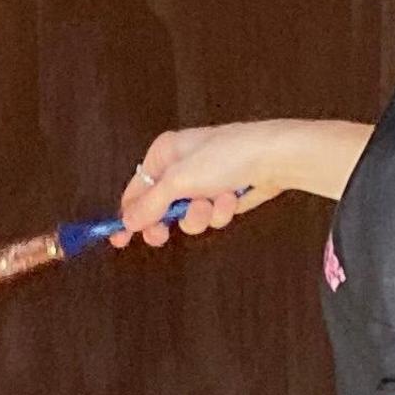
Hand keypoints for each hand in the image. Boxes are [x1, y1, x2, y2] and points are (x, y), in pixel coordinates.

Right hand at [111, 123, 297, 247]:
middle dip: (166, 221)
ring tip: (213, 201)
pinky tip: (232, 196)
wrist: (274, 158)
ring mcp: (203, 183)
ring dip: (200, 215)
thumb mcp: (179, 181)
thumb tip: (127, 222)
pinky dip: (221, 211)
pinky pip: (211, 216)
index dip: (128, 216)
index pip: (135, 190)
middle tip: (163, 235)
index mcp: (163, 154)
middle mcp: (181, 167)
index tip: (120, 240)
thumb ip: (150, 205)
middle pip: (159, 208)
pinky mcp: (223, 197)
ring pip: (187, 217)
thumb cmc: (226, 157)